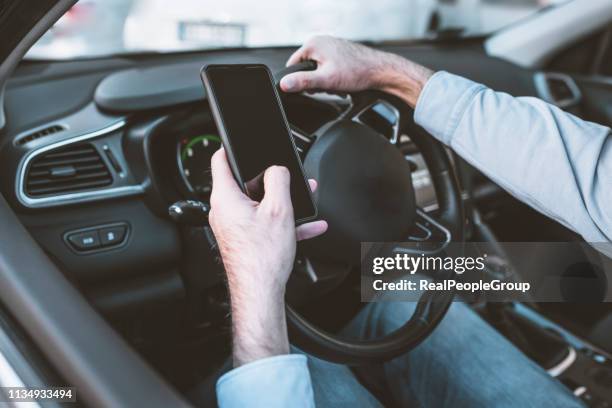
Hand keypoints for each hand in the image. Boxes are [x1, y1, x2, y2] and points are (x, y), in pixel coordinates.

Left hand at [209, 149, 326, 365]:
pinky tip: (308, 225)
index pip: (220, 160)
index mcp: (226, 198)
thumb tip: (277, 170)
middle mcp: (225, 211)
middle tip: (289, 177)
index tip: (242, 141)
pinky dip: (283, 221)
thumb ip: (279, 180)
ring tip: (305, 200)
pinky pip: (264, 222)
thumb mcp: (279, 209)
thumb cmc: (262, 258)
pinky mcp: (245, 239)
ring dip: (282, 201)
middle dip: (272, 179)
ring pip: (259, 203)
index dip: (232, 147)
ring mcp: (234, 226)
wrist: (261, 293)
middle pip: (246, 182)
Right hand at [280, 35, 433, 107]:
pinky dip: (334, 79)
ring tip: (339, 83)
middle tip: (330, 86)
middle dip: (315, 82)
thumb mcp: (326, 80)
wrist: (380, 71)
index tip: (314, 88)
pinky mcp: (339, 55)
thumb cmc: (358, 72)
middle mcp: (321, 42)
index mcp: (313, 44)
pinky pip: (328, 70)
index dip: (300, 82)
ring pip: (318, 71)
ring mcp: (331, 47)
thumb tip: (284, 84)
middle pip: (306, 69)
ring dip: (326, 82)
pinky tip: (344, 82)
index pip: (292, 66)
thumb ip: (303, 82)